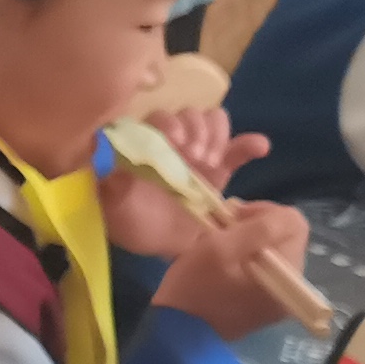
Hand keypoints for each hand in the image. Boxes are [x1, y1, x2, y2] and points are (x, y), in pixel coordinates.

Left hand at [101, 109, 269, 256]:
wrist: (162, 248)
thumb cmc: (134, 223)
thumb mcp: (114, 209)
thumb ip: (110, 185)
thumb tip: (105, 157)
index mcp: (146, 144)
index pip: (158, 118)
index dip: (168, 125)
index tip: (175, 145)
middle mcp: (173, 140)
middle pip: (189, 115)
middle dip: (194, 130)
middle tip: (195, 157)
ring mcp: (199, 152)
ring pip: (212, 122)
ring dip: (216, 135)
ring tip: (211, 161)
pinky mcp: (221, 169)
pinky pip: (238, 148)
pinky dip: (249, 144)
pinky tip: (259, 148)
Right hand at [154, 199, 313, 338]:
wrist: (178, 334)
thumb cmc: (195, 287)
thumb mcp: (221, 247)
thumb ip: (260, 227)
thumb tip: (283, 216)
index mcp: (288, 274)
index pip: (293, 222)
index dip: (263, 211)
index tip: (232, 217)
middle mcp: (292, 288)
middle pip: (286, 237)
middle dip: (257, 227)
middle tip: (224, 230)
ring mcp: (280, 299)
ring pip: (275, 252)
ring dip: (251, 242)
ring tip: (222, 247)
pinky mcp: (266, 306)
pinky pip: (266, 270)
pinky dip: (248, 260)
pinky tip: (225, 265)